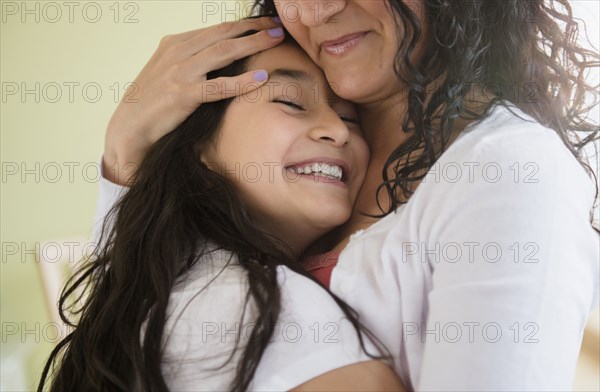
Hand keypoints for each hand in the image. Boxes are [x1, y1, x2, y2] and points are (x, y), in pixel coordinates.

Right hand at [103, 17, 283, 184]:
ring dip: (253, 44)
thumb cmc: (154, 102)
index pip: (217, 29)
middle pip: (224, 35)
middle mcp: (177, 52)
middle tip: (279, 27)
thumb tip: (224, 57)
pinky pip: (218, 86)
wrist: (130, 127)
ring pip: (223, 53)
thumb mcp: (171, 72)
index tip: (267, 24)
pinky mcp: (182, 94)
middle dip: (254, 29)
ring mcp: (179, 72)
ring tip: (277, 41)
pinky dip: (242, 81)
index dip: (245, 25)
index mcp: (175, 43)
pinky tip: (261, 77)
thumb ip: (193, 60)